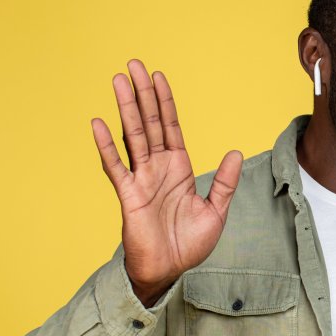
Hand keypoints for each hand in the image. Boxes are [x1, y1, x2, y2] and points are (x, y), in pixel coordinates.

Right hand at [91, 59, 242, 305]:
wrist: (169, 270)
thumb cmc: (189, 244)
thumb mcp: (216, 211)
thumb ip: (225, 182)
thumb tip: (235, 152)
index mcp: (178, 168)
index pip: (171, 127)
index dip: (165, 101)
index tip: (158, 76)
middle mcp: (157, 168)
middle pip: (150, 122)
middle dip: (143, 94)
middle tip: (134, 64)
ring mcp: (141, 179)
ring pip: (133, 136)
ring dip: (125, 108)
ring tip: (118, 81)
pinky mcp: (128, 195)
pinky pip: (116, 166)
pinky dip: (107, 145)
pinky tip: (100, 123)